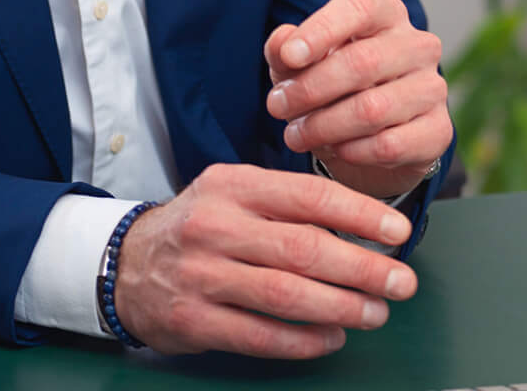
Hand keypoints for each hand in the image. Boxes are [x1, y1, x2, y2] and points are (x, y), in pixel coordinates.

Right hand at [111, 162, 417, 356]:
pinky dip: (302, 341)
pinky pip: (259, 335)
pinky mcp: (192, 320)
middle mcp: (217, 226)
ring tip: (374, 313)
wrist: (126, 263)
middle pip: (304, 249)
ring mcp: (202, 275)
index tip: (398, 232)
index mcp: (236, 185)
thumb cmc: (201, 225)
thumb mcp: (236, 193)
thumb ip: (289, 204)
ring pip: (285, 295)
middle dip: (362, 268)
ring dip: (340, 308)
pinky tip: (331, 338)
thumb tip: (364, 227)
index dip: (360, 215)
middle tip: (400, 282)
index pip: (310, 195)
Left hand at [264, 0, 452, 201]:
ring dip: (324, 126)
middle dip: (311, 89)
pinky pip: (389, 145)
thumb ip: (285, 50)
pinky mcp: (438, 130)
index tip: (289, 57)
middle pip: (363, 62)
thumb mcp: (300, 66)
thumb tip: (283, 43)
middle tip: (277, 106)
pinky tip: (334, 150)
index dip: (321, 30)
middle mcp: (418, 45)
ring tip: (295, 135)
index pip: (359, 8)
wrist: (372, 140)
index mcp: (386, 14)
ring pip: (373, 109)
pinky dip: (352, 152)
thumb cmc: (333, 88)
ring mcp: (433, 88)